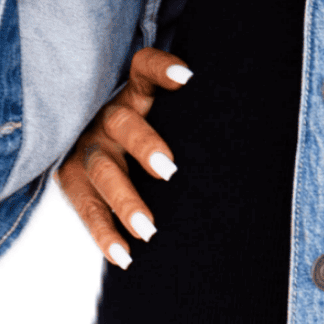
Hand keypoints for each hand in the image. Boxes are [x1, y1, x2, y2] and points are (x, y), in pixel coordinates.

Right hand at [55, 46, 192, 267]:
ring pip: (103, 171)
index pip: (144, 68)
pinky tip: (124, 256)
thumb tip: (252, 119)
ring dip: (125, 201)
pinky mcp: (71, 179)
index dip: (161, 69)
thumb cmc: (150, 127)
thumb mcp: (164, 109)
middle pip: (123, 124)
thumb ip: (190, 111)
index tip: (188, 78)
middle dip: (144, 145)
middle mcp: (107, 117)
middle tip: (170, 171)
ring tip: (148, 230)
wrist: (91, 137)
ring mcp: (87, 148)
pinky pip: (87, 209)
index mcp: (134, 93)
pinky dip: (104, 234)